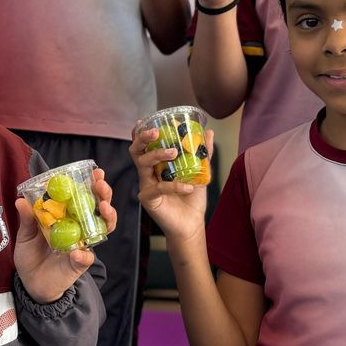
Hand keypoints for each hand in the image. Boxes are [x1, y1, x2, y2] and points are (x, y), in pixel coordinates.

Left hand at [13, 168, 117, 303]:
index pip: (84, 196)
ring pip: (103, 228)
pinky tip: (78, 252)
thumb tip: (21, 200)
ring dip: (107, 217)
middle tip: (101, 185)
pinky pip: (86, 257)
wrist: (30, 282)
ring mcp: (83, 243)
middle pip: (99, 208)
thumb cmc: (30, 254)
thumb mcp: (25, 235)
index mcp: (68, 215)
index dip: (92, 183)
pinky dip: (84, 255)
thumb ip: (27, 219)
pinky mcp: (80, 262)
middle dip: (104, 194)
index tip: (95, 172)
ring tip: (104, 209)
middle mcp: (80, 227)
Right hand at [129, 125, 213, 245]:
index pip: (144, 146)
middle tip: (156, 132)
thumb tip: (208, 133)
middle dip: (143, 138)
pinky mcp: (148, 199)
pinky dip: (174, 185)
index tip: (144, 121)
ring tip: (174, 152)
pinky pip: (158, 187)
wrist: (191, 224)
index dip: (140, 133)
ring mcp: (146, 185)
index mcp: (156, 165)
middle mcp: (147, 173)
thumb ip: (203, 154)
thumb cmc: (191, 199)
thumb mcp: (200, 173)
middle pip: (136, 151)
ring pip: (142, 164)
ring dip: (156, 155)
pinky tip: (188, 187)